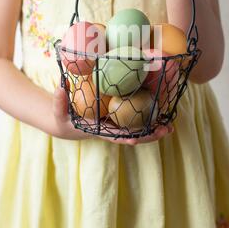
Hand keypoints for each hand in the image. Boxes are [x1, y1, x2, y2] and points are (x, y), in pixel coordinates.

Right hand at [53, 85, 173, 143]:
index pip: (115, 136)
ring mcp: (116, 125)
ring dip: (153, 128)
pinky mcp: (117, 118)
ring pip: (137, 129)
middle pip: (133, 135)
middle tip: (167, 130)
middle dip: (149, 135)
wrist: (67, 124)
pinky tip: (158, 111)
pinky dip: (146, 117)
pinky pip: (134, 119)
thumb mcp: (58, 113)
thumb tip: (60, 88)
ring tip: (170, 125)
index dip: (126, 137)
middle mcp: (111, 130)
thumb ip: (58, 103)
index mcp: (99, 130)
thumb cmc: (63, 120)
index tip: (136, 138)